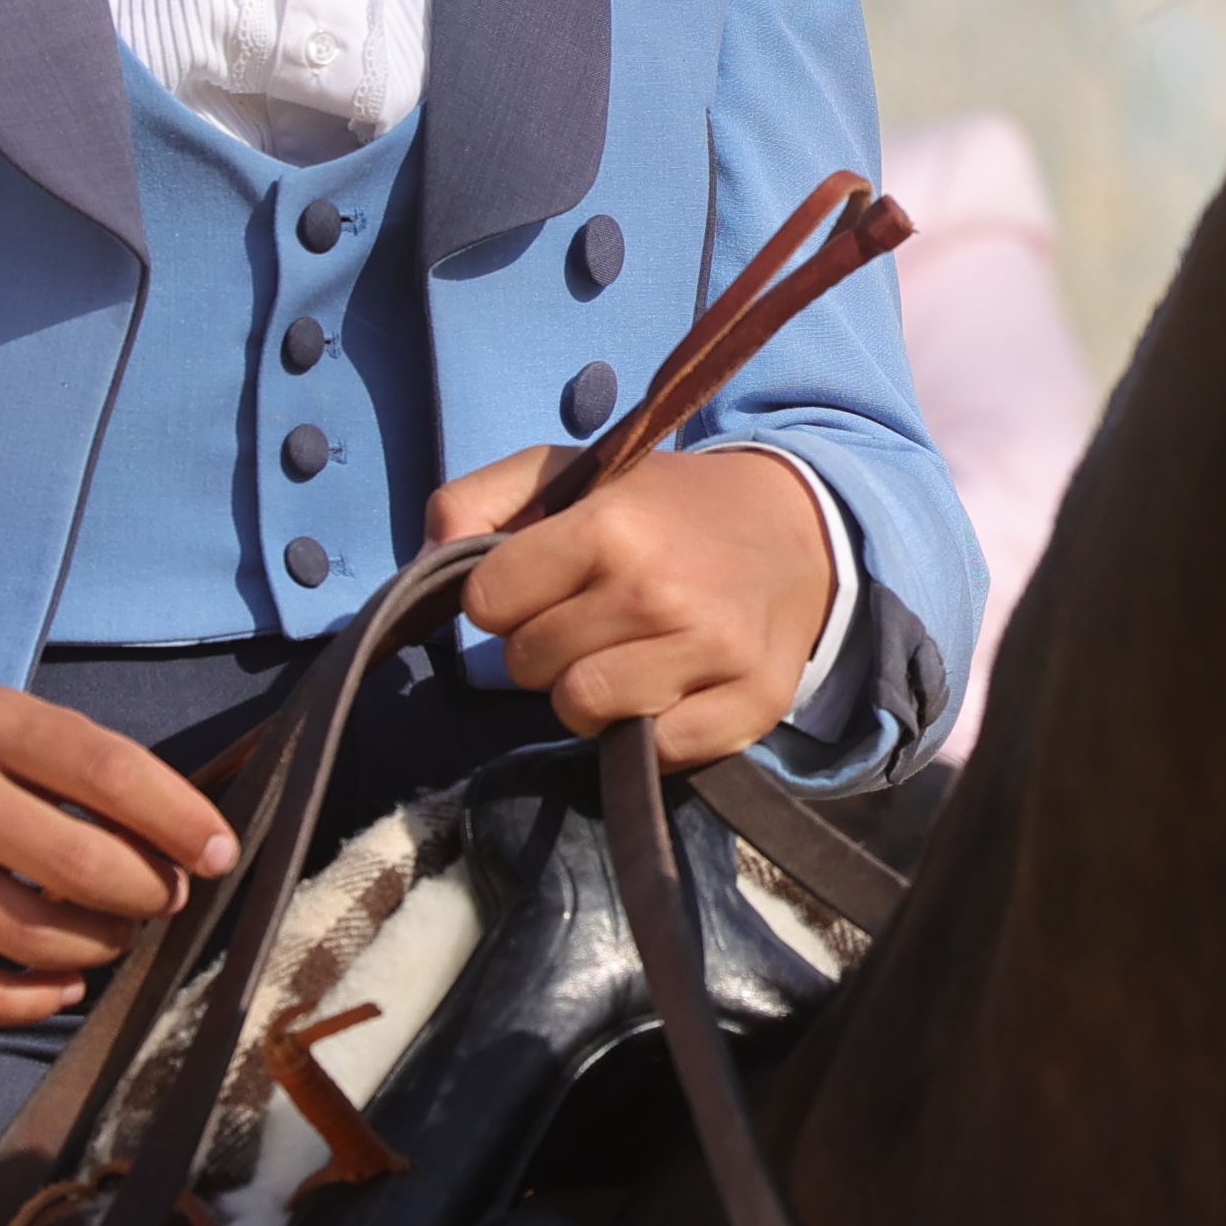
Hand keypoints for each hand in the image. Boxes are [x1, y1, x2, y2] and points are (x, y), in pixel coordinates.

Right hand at [0, 685, 241, 1025]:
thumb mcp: (6, 722)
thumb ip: (86, 769)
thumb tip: (184, 844)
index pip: (110, 773)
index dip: (180, 821)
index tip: (219, 852)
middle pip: (84, 868)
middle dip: (149, 893)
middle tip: (163, 896)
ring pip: (38, 939)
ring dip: (102, 947)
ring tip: (115, 931)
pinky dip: (37, 1002)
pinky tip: (67, 985)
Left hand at [431, 446, 833, 767]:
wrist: (797, 530)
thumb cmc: (663, 506)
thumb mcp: (570, 472)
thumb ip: (479, 500)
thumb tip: (429, 558)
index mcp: (610, 525)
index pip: (487, 604)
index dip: (503, 597)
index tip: (543, 582)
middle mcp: (659, 592)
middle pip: (528, 666)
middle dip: (545, 645)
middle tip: (592, 616)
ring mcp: (711, 654)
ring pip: (582, 713)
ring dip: (589, 692)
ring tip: (626, 653)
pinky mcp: (750, 706)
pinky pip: (653, 753)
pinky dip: (649, 730)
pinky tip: (671, 684)